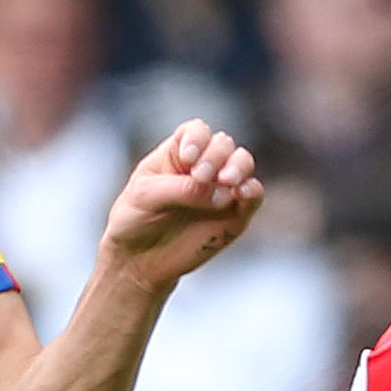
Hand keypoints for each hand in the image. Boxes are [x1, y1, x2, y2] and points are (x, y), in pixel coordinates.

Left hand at [94, 119, 265, 286]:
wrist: (140, 260)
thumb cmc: (136, 220)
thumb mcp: (146, 196)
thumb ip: (182, 189)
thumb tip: (223, 194)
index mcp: (178, 154)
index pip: (197, 131)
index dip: (197, 139)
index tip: (187, 159)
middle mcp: (203, 166)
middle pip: (223, 144)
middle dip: (216, 156)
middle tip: (201, 177)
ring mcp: (221, 189)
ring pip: (243, 164)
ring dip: (238, 167)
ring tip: (226, 182)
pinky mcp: (235, 215)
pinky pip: (254, 196)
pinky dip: (253, 191)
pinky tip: (243, 193)